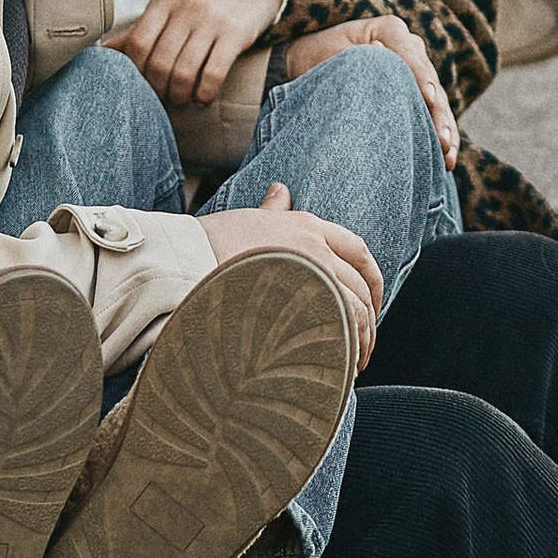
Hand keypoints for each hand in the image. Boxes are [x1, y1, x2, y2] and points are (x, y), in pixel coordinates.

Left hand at [107, 0, 288, 108]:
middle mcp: (186, 7)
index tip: (143, 84)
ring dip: (180, 96)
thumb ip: (140, 30)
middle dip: (158, 89)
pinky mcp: (236, 33)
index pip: (138, 44)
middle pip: (159, 63)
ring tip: (183, 100)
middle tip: (164, 97)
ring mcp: (212, 19)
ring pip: (184, 72)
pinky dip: (204, 94)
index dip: (136, 73)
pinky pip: (214, 74)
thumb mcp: (171, 4)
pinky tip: (203, 98)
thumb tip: (101, 54)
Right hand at [204, 184, 381, 369]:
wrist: (185, 263)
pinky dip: (350, 350)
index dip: (371, 278)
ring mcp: (313, 276)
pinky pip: (342, 330)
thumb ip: (273, 210)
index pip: (357, 249)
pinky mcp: (302, 305)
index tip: (372, 302)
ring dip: (362, 340)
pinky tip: (343, 367)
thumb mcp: (249, 219)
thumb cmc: (210, 244)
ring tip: (354, 364)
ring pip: (357, 310)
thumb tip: (282, 190)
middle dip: (370, 317)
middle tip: (365, 344)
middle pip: (362, 285)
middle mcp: (317, 247)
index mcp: (308, 225)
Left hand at [282, 13, 459, 170]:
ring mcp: (417, 69)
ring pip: (437, 101)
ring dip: (445, 129)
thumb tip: (379, 57)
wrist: (312, 59)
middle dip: (438, 113)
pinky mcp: (417, 91)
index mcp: (390, 30)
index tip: (427, 98)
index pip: (411, 55)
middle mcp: (410, 46)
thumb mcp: (329, 54)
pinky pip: (433, 114)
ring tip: (448, 156)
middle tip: (443, 141)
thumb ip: (355, 60)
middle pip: (430, 82)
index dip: (421, 77)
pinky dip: (440, 134)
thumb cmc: (318, 55)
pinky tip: (447, 159)